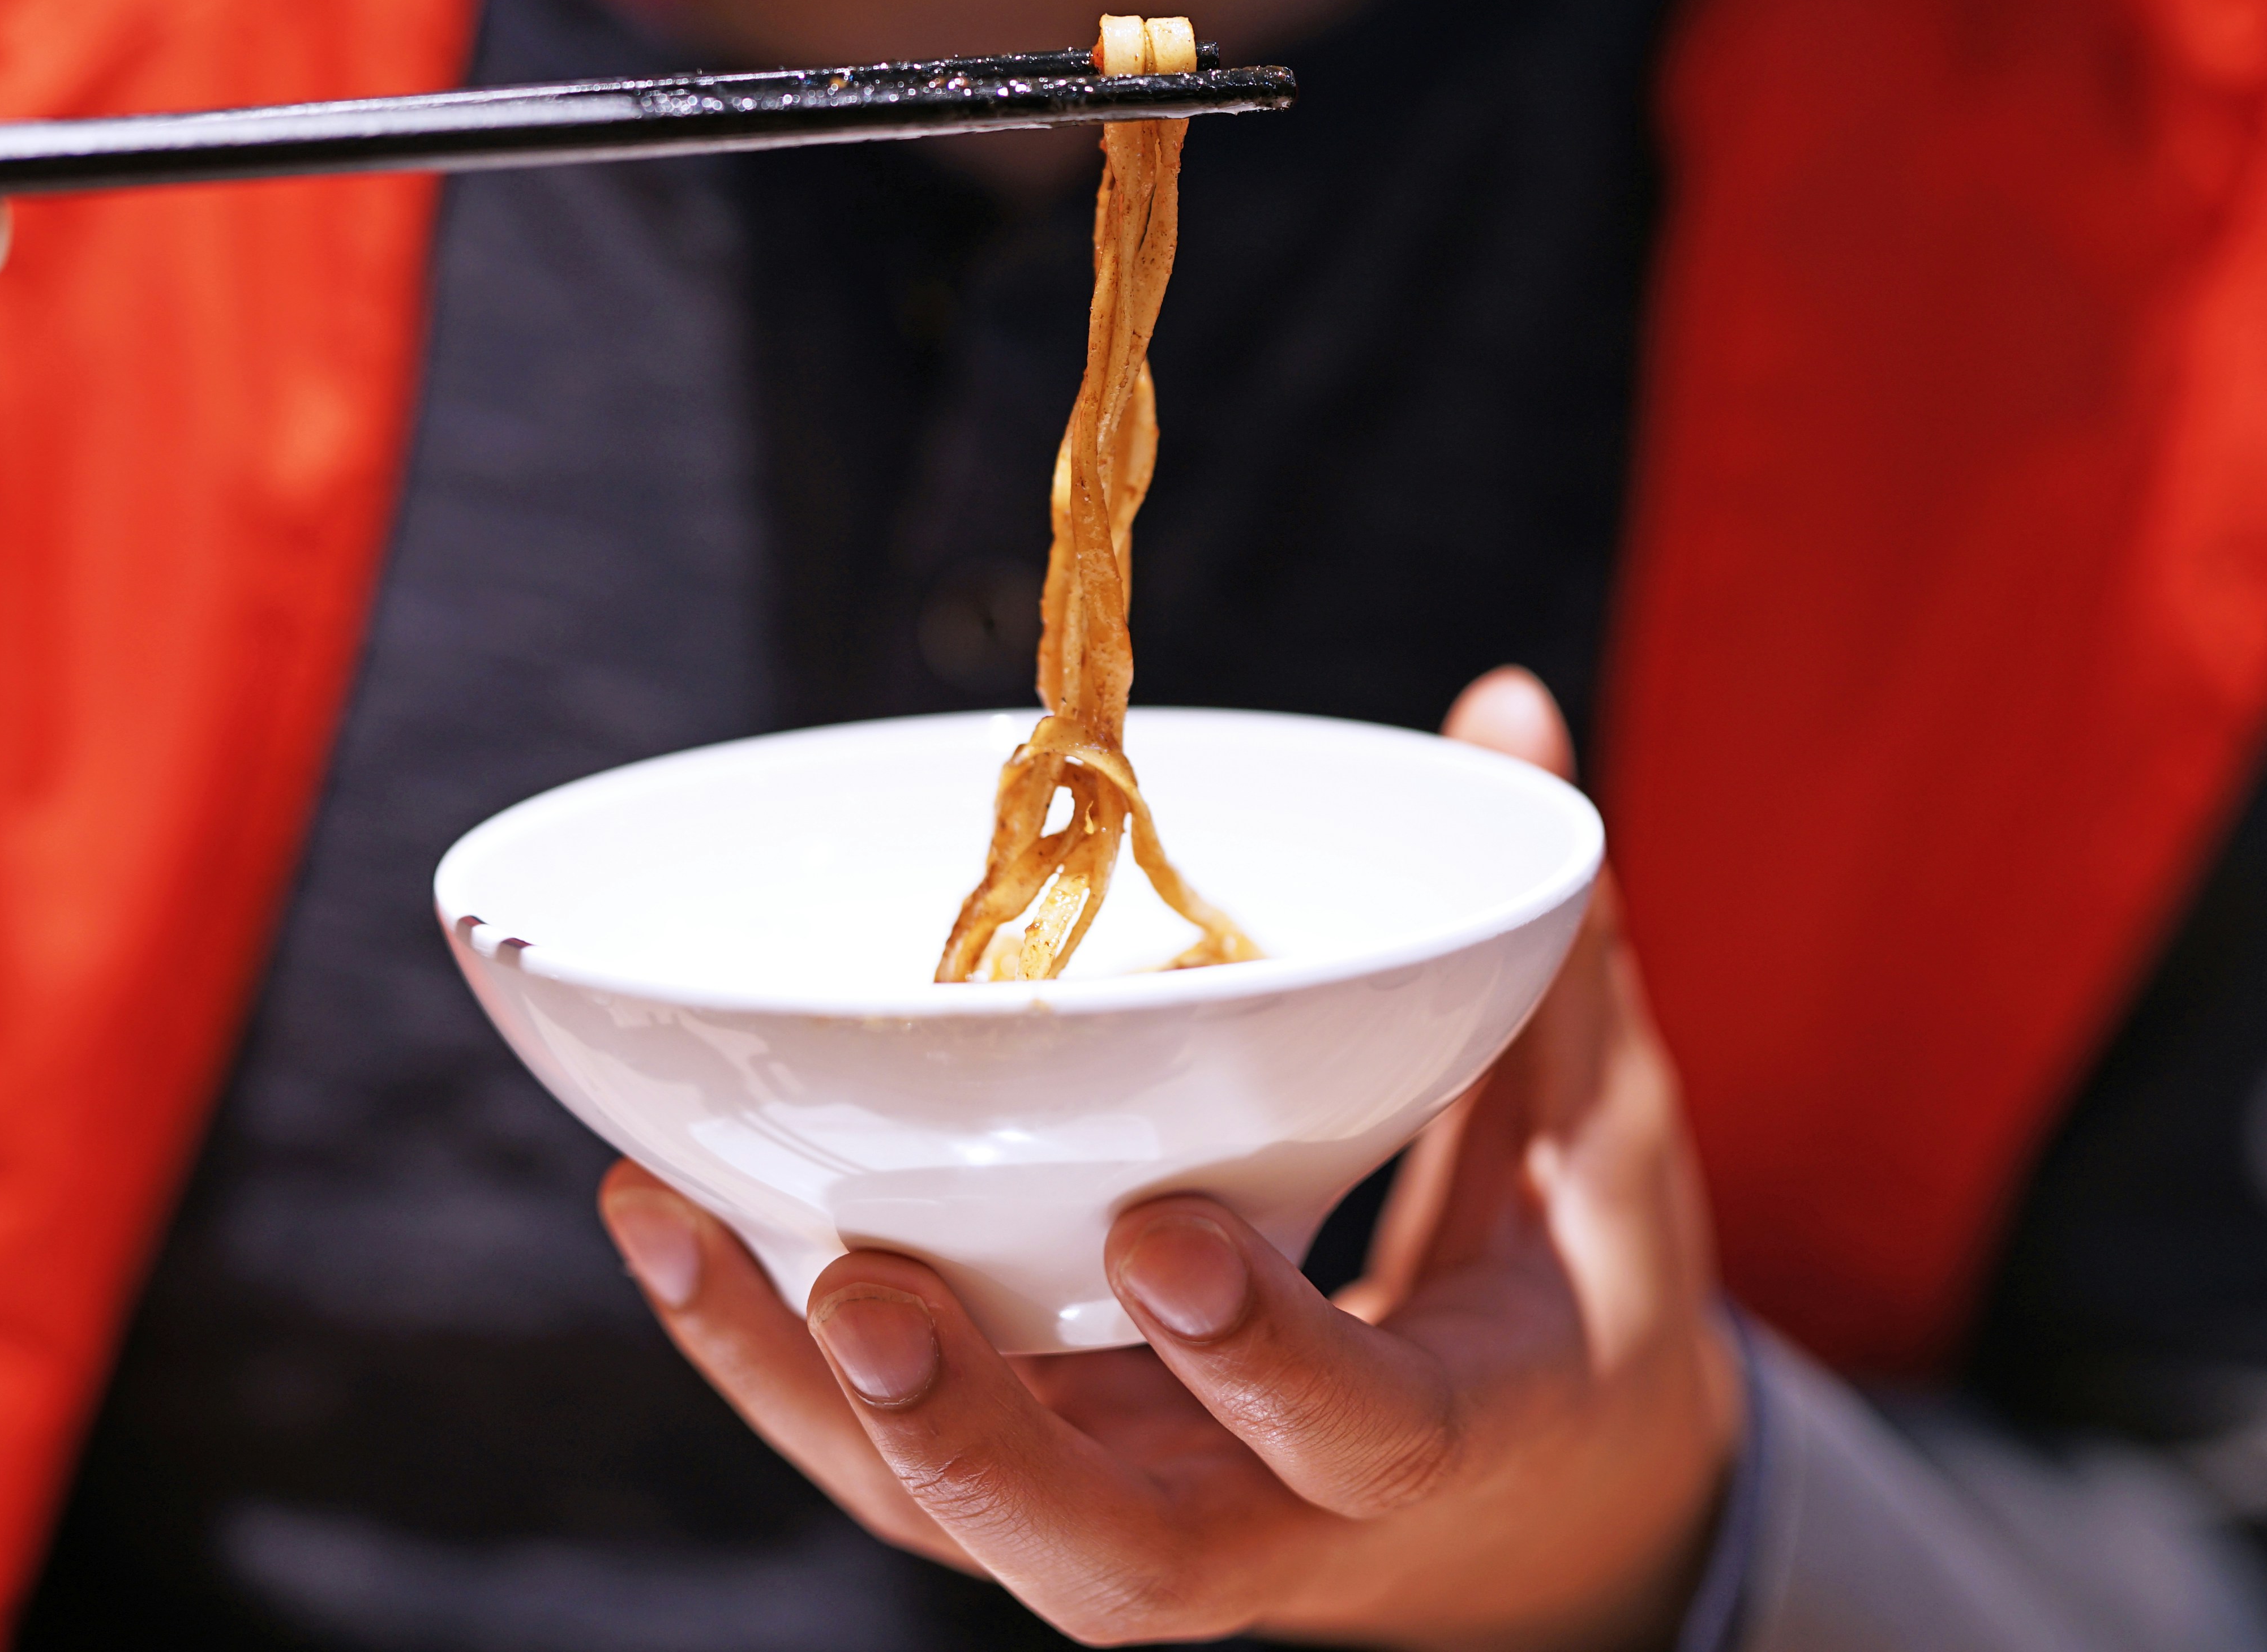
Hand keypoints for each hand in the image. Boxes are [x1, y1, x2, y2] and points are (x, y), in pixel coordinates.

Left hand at [598, 667, 1743, 1650]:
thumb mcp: (1601, 1152)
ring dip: (805, 1391)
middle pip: (1107, 1557)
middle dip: (978, 1441)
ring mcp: (1138, 1515)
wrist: (1537, 1513)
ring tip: (675, 1222)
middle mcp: (1270, 1526)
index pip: (1355, 1436)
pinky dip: (764, 1357)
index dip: (1263, 1359)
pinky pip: (886, 1458)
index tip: (1167, 1230)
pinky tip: (665, 1223)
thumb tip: (1505, 709)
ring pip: (952, 1521)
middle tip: (869, 1293)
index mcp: (1442, 1445)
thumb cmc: (1564, 1309)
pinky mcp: (1045, 1488)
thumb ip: (1549, 952)